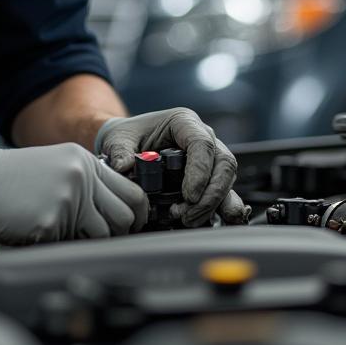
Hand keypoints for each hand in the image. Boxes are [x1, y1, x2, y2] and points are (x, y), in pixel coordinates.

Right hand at [0, 141, 148, 244]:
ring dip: (88, 239)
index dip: (138, 213)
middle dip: (118, 231)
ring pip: (102, 234)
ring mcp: (67, 200)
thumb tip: (117, 212)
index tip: (134, 224)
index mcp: (85, 162)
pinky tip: (39, 229)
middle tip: (101, 235)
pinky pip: (69, 244)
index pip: (132, 192)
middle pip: (125, 216)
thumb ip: (89, 182)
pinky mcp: (51, 223)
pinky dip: (57, 242)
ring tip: (65, 230)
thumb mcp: (59, 165)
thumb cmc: (14, 176)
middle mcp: (81, 178)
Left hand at [95, 108, 247, 226]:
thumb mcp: (118, 139)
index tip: (189, 196)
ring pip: (227, 179)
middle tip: (187, 214)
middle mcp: (203, 137)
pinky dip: (222, 209)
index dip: (200, 171)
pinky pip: (225, 192)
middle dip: (210, 194)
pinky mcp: (209, 176)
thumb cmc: (128, 136)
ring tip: (189, 220)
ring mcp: (209, 158)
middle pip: (223, 163)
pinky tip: (211, 222)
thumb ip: (120, 151)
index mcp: (183, 122)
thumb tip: (123, 167)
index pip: (202, 143)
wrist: (130, 143)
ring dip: (213, 204)